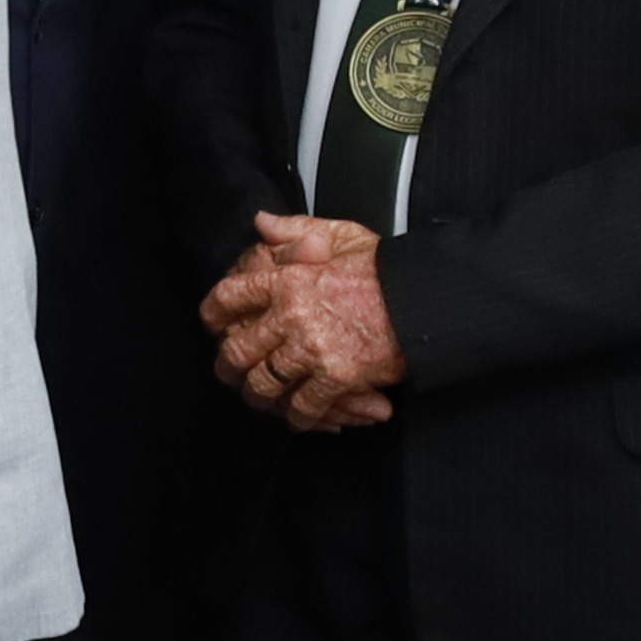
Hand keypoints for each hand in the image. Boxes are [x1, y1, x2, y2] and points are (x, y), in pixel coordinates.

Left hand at [206, 214, 402, 430]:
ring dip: (260, 396)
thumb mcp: (341, 235)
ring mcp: (312, 349)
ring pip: (265, 383)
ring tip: (262, 399)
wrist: (427, 300)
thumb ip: (295, 229)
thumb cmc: (387, 269)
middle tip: (229, 372)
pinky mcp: (337, 377)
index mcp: (286, 280)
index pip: (229, 297)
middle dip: (229, 365)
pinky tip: (300, 418)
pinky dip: (300, 417)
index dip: (213, 313)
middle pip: (238, 349)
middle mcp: (291, 316)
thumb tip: (261, 223)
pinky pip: (304, 405)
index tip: (213, 324)